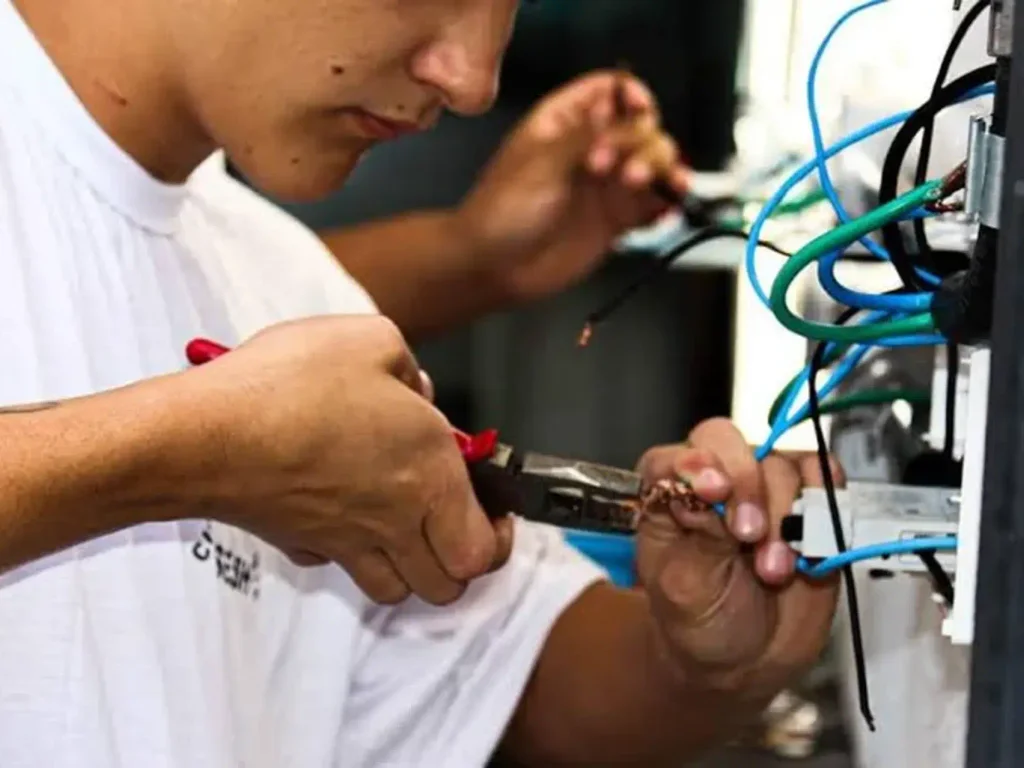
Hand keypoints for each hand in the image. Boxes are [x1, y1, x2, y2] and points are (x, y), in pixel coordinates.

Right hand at [180, 315, 512, 604]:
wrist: (202, 436)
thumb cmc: (287, 389)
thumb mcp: (372, 340)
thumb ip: (409, 367)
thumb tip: (416, 391)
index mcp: (428, 477)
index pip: (485, 550)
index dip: (500, 536)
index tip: (497, 510)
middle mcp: (392, 521)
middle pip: (447, 587)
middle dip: (460, 560)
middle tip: (455, 521)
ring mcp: (343, 541)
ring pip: (397, 590)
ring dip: (411, 566)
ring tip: (405, 522)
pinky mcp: (299, 542)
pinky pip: (338, 566)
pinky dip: (350, 553)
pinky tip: (342, 511)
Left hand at [456, 71, 687, 300]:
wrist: (493, 269)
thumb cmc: (500, 212)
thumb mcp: (541, 164)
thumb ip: (588, 137)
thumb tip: (622, 112)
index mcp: (564, 122)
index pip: (609, 91)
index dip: (630, 94)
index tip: (640, 108)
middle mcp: (590, 149)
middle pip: (640, 125)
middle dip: (638, 140)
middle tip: (613, 168)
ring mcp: (605, 185)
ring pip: (653, 161)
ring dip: (658, 167)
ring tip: (639, 183)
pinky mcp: (616, 219)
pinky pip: (654, 203)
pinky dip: (666, 201)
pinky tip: (667, 203)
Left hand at [634, 418, 840, 701]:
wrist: (746, 659)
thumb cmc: (700, 620)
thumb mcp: (686, 589)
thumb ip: (698, 539)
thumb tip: (705, 488)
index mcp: (669, 495)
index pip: (674, 458)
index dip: (694, 465)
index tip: (713, 492)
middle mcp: (718, 480)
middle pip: (733, 447)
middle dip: (747, 488)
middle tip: (748, 536)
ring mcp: (765, 487)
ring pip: (782, 465)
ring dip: (784, 516)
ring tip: (774, 570)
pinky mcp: (809, 502)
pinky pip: (826, 478)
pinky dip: (824, 509)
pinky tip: (807, 550)